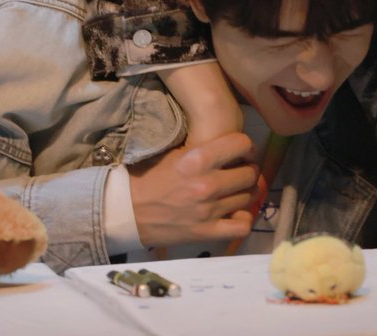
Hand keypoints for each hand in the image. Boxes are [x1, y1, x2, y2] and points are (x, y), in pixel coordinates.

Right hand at [128, 132, 259, 247]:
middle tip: (241, 171)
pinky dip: (243, 220)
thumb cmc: (149, 178)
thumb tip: (228, 144)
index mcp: (196, 159)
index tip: (243, 151)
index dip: (246, 146)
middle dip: (249, 170)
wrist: (126, 211)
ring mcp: (208, 210)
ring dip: (246, 193)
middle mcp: (206, 184)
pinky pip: (241, 227)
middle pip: (250, 173)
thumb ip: (202, 149)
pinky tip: (236, 214)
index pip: (241, 144)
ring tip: (237, 191)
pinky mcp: (206, 232)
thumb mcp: (174, 154)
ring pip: (248, 197)